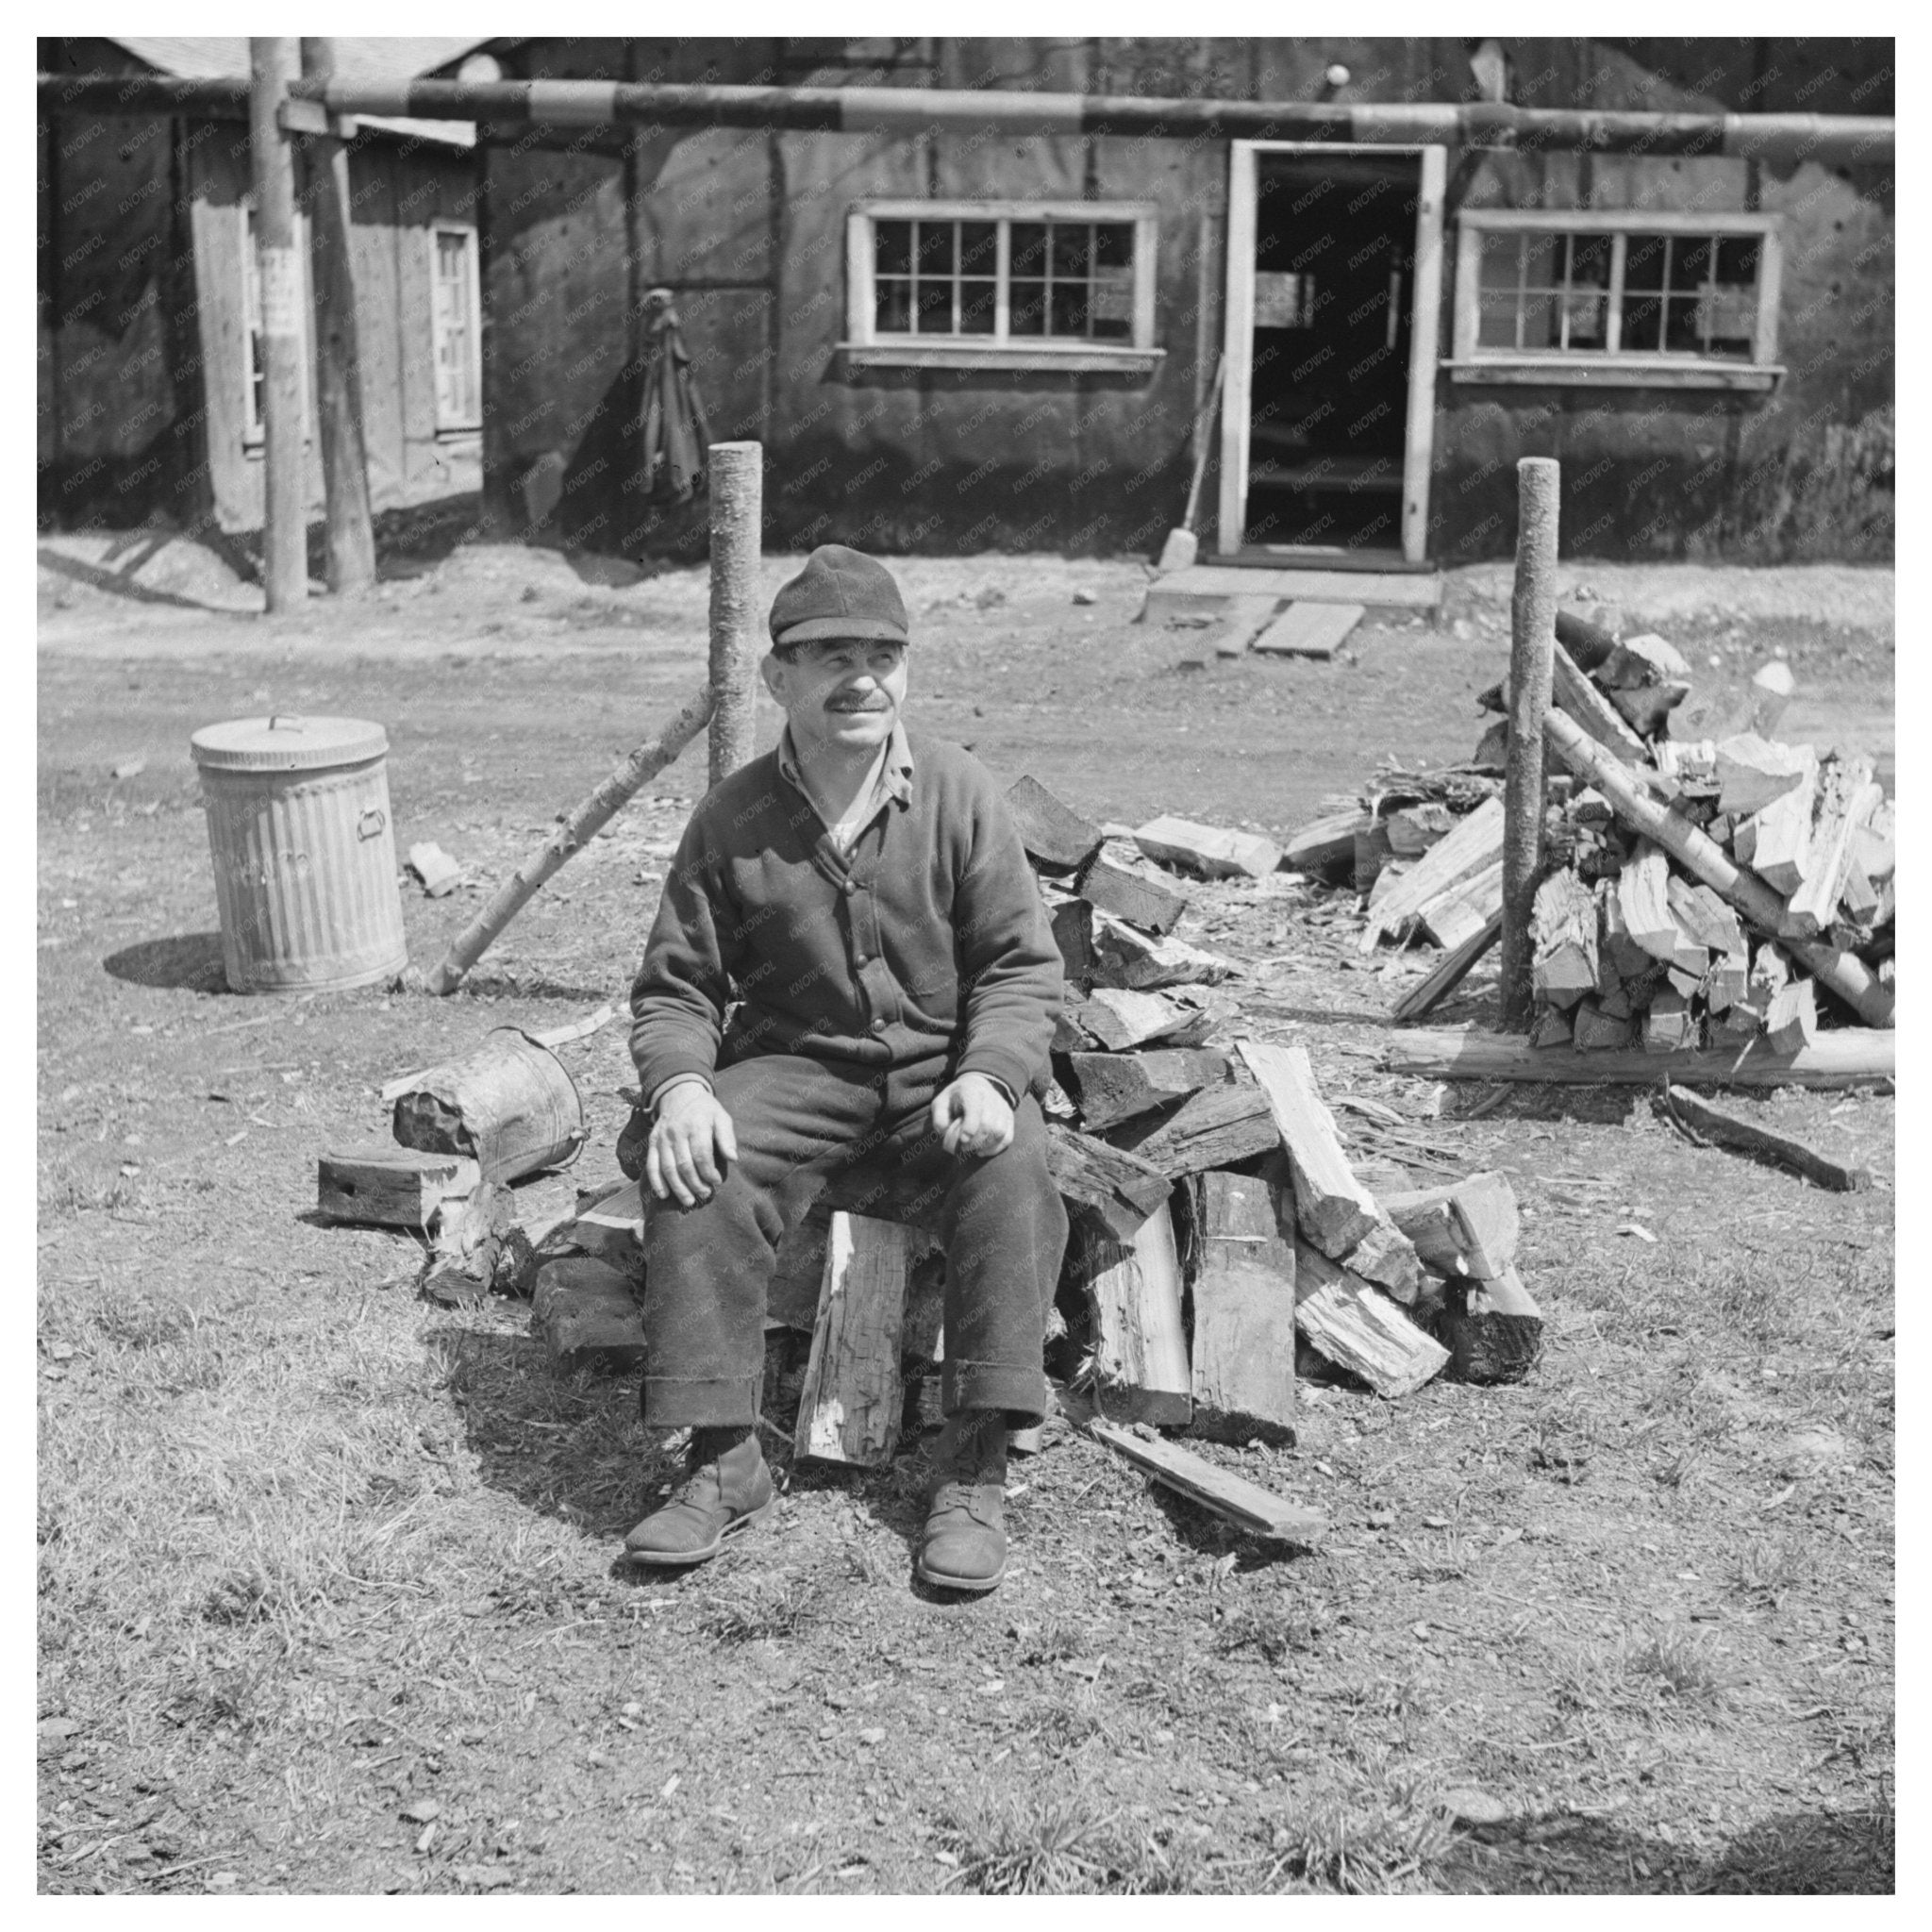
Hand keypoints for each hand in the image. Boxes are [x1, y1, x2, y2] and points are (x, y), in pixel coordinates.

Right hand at [646, 1083, 738, 1206]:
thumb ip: (727, 1137)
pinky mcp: (653, 1142)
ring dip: (678, 1188)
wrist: (680, 1093)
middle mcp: (676, 1132)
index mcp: (696, 1125)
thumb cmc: (706, 1110)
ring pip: (668, 1168)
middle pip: (684, 1164)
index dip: (709, 1172)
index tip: (717, 1182)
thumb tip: (733, 1158)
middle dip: (695, 1184)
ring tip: (689, 1201)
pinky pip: (652, 1165)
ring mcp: (662, 1138)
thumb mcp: (721, 1117)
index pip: (702, 1155)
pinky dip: (657, 1182)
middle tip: (705, 1195)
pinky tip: (664, 1195)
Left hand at [929, 1072, 1014, 1159]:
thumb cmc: (955, 1098)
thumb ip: (939, 1118)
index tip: (962, 1139)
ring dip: (985, 1145)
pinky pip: (1007, 1137)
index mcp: (971, 1091)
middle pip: (989, 1124)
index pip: (975, 1109)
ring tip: (973, 1148)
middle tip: (964, 1147)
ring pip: (1000, 1131)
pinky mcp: (1009, 1117)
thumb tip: (945, 1133)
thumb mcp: (940, 1103)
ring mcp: (1002, 1107)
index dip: (970, 1127)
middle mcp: (990, 1097)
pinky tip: (983, 1151)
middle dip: (976, 1141)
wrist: (976, 1086)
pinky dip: (996, 1148)